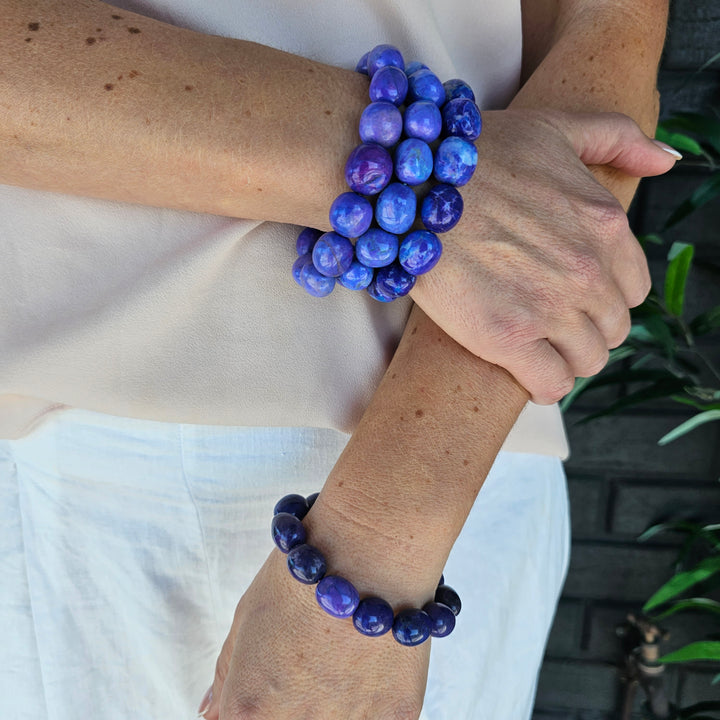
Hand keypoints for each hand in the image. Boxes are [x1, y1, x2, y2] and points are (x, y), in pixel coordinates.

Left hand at [199, 550, 429, 719]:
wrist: (367, 552)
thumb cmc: (303, 576)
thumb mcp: (247, 616)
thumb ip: (228, 674)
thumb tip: (213, 713)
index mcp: (250, 709)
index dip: (259, 706)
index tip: (274, 685)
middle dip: (296, 704)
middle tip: (314, 662)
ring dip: (337, 703)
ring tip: (345, 655)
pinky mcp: (397, 718)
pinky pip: (378, 718)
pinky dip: (375, 696)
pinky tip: (373, 656)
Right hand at [410, 109, 677, 403]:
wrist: (411, 187)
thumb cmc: (476, 156)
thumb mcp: (556, 127)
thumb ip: (619, 138)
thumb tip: (665, 161)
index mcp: (606, 227)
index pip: (633, 290)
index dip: (604, 297)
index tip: (577, 299)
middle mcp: (586, 272)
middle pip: (611, 329)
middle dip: (585, 329)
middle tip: (552, 323)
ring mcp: (548, 309)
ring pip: (586, 361)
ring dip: (566, 359)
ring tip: (540, 350)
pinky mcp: (507, 339)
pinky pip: (550, 384)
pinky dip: (543, 386)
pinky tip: (527, 376)